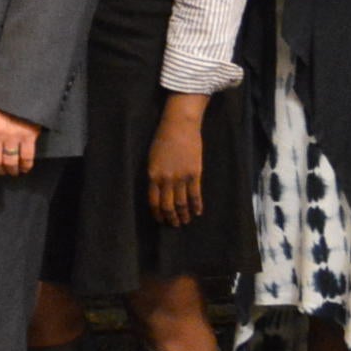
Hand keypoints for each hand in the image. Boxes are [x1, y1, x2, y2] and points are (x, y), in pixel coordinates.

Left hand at [0, 103, 41, 178]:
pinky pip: (26, 157)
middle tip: (1, 171)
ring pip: (10, 161)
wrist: (22, 88)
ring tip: (13, 172)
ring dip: (11, 170)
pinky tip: (25, 168)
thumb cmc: (2, 99)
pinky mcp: (28, 136)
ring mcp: (12, 136)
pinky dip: (25, 166)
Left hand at [147, 95, 208, 225]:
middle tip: (174, 224)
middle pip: (167, 206)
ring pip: (182, 203)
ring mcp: (180, 177)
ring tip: (186, 221)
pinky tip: (198, 212)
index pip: (153, 201)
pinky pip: (195, 195)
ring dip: (184, 215)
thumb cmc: (163, 138)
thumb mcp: (152, 158)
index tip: (161, 220)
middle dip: (171, 218)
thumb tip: (159, 191)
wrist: (179, 125)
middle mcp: (166, 179)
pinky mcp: (194, 174)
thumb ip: (155, 175)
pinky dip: (196, 206)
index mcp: (153, 175)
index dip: (158, 213)